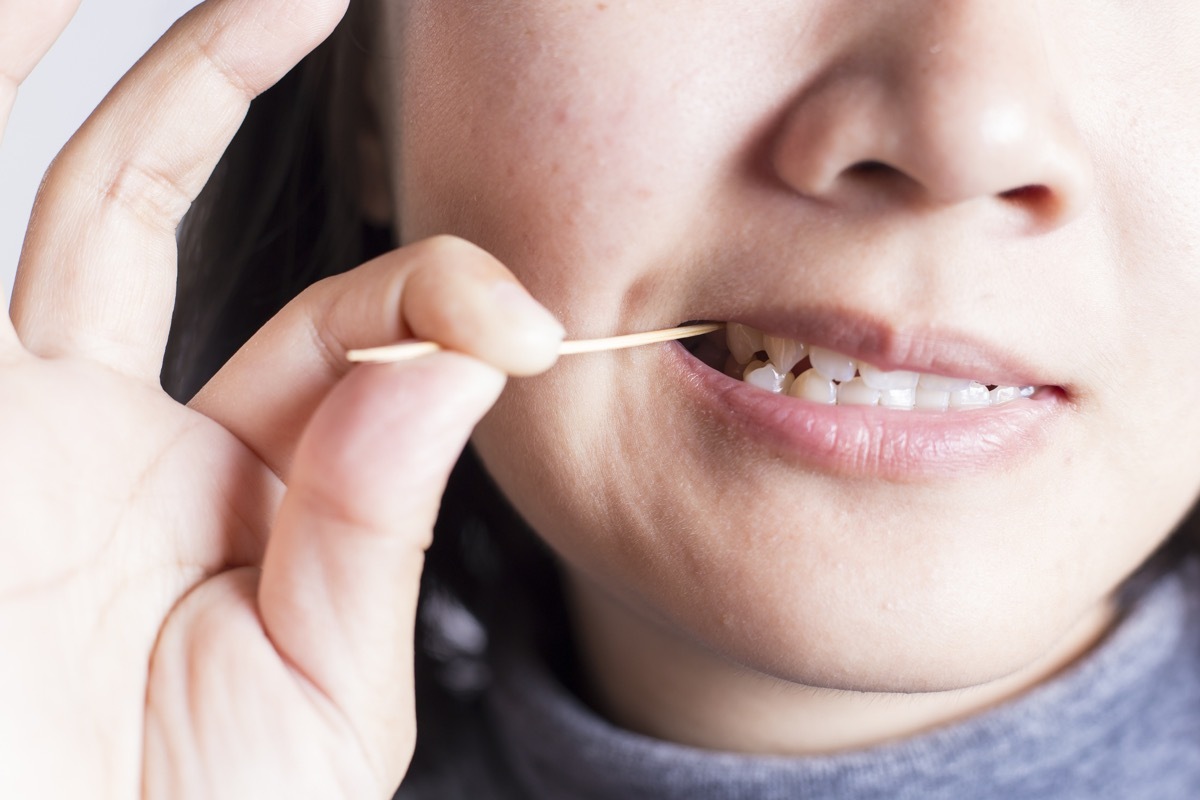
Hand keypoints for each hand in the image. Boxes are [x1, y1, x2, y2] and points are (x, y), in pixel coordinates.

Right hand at [0, 0, 562, 796]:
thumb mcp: (324, 695)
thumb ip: (381, 529)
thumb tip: (456, 365)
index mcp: (230, 494)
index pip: (342, 333)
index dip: (441, 303)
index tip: (527, 331)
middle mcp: (111, 433)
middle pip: (183, 213)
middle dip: (238, 83)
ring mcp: (15, 417)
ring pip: (75, 187)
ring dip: (146, 68)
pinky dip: (11, 92)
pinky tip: (43, 12)